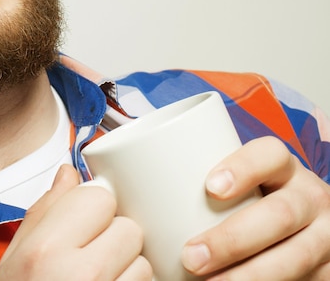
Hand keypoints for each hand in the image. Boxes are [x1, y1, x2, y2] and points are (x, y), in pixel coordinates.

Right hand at [0, 164, 151, 279]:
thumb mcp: (15, 258)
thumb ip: (45, 211)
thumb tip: (69, 173)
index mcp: (46, 251)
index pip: (98, 198)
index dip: (92, 209)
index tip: (83, 222)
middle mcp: (80, 276)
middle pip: (128, 228)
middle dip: (114, 238)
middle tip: (91, 257)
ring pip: (144, 263)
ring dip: (128, 269)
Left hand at [182, 136, 329, 279]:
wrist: (306, 232)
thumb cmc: (250, 202)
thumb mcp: (236, 183)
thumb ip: (193, 178)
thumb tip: (114, 180)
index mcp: (282, 167)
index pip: (269, 154)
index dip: (243, 167)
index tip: (209, 187)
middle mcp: (309, 197)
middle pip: (280, 214)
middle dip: (233, 239)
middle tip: (190, 258)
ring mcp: (324, 236)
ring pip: (294, 257)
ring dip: (247, 276)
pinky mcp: (327, 271)